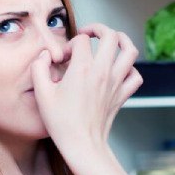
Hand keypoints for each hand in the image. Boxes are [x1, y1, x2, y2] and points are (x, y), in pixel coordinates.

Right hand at [30, 23, 142, 150]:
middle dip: (99, 29)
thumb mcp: (42, 94)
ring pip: (130, 50)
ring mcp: (116, 83)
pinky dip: (130, 68)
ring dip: (122, 40)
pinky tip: (120, 69)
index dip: (71, 44)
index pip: (82, 40)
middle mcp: (103, 72)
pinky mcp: (122, 95)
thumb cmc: (62, 122)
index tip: (64, 58)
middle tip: (89, 34)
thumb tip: (45, 56)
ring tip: (112, 39)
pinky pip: (135, 75)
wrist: (83, 145)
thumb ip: (39, 69)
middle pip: (111, 36)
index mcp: (83, 69)